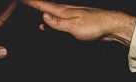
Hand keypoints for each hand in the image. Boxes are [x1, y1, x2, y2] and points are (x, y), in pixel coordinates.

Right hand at [20, 1, 135, 45]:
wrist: (111, 26)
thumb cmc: (94, 25)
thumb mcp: (74, 26)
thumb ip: (58, 23)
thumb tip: (42, 17)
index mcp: (63, 11)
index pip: (42, 5)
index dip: (30, 2)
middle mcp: (65, 12)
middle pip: (45, 7)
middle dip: (33, 4)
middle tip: (23, 1)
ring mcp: (71, 16)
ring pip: (51, 15)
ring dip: (40, 13)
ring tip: (31, 10)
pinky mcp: (76, 23)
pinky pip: (58, 22)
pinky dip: (50, 22)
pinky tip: (48, 26)